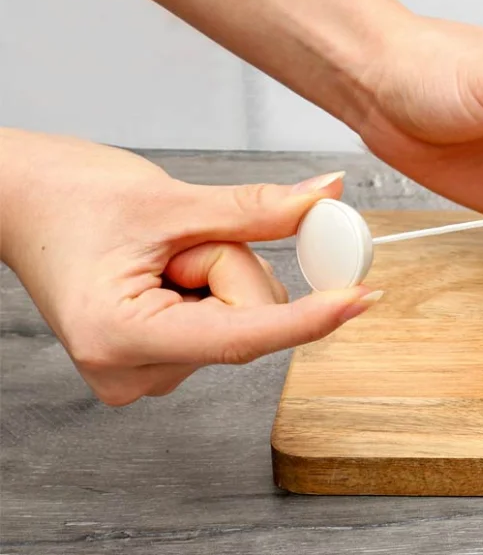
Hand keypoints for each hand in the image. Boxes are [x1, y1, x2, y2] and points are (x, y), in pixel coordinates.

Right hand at [0, 129, 378, 405]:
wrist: (20, 204)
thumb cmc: (69, 199)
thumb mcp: (169, 200)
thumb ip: (255, 209)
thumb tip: (324, 197)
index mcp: (120, 338)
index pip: (242, 335)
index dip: (310, 317)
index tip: (361, 299)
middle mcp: (134, 372)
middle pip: (248, 318)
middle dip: (232, 263)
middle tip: (178, 238)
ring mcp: (146, 373)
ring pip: (243, 318)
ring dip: (219, 272)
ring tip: (160, 253)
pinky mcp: (159, 363)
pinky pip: (227, 322)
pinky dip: (212, 286)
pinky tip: (166, 271)